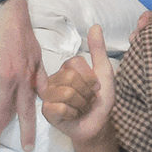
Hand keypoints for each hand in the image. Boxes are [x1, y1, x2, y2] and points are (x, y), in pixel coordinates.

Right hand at [0, 0, 45, 150]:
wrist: (1, 9)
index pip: (26, 111)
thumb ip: (39, 77)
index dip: (26, 131)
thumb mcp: (37, 54)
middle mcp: (6, 79)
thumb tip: (44, 96)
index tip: (26, 148)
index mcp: (24, 78)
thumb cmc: (21, 31)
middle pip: (0, 112)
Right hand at [42, 24, 116, 145]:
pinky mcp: (47, 111)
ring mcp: (48, 95)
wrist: (97, 125)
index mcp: (66, 68)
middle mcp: (54, 79)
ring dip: (81, 104)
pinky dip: (73, 114)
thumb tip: (96, 26)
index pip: (75, 63)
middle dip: (86, 92)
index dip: (90, 78)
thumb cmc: (100, 100)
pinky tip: (73, 116)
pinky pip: (60, 107)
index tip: (94, 87)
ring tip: (81, 107)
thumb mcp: (104, 72)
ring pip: (66, 93)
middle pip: (70, 78)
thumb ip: (99, 50)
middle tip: (88, 99)